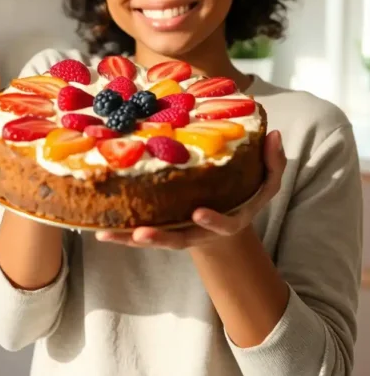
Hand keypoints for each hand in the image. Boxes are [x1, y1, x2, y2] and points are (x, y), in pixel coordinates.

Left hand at [95, 130, 285, 249]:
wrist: (223, 221)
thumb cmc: (243, 194)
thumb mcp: (265, 180)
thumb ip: (273, 161)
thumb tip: (276, 134)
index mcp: (228, 219)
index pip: (223, 224)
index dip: (212, 220)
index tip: (199, 212)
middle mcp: (199, 230)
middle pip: (180, 240)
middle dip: (161, 239)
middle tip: (142, 234)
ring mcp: (178, 233)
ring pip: (153, 240)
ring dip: (130, 239)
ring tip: (106, 232)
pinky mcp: (160, 230)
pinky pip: (138, 234)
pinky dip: (119, 234)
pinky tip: (98, 229)